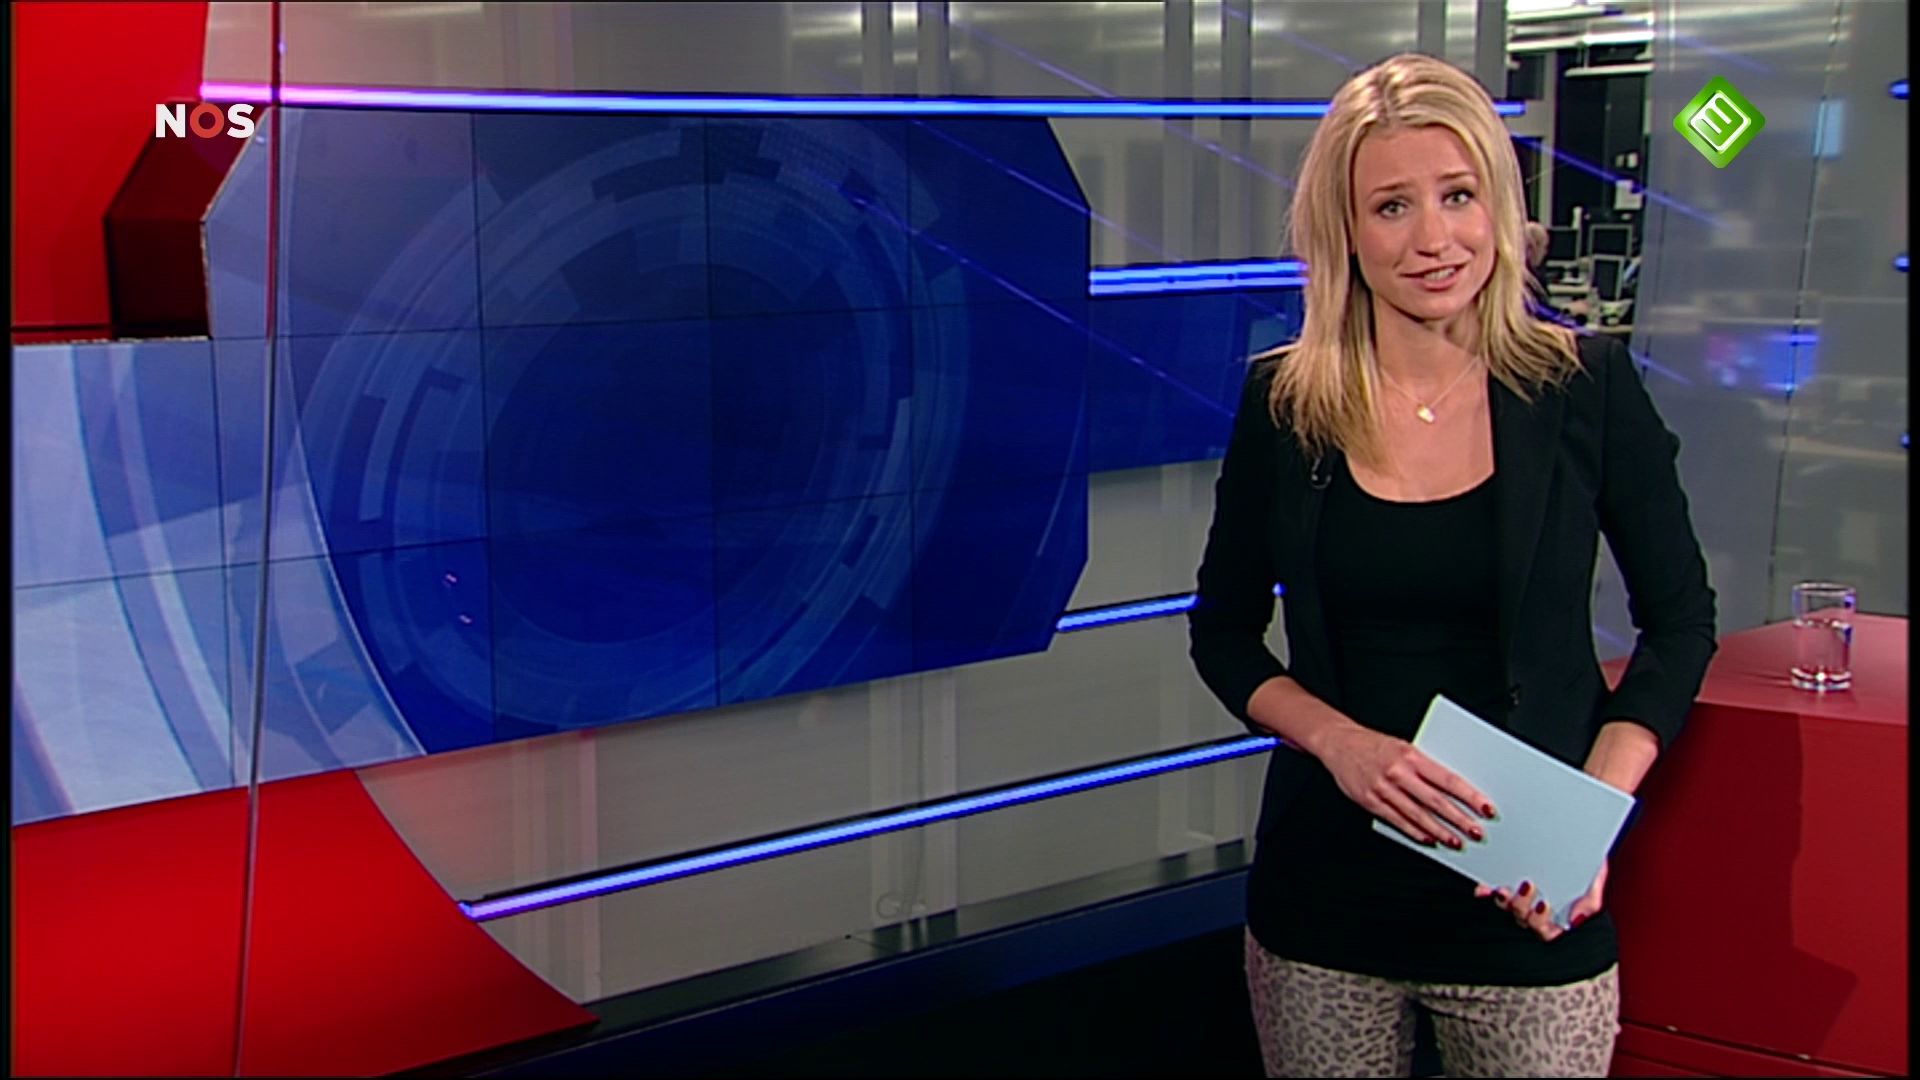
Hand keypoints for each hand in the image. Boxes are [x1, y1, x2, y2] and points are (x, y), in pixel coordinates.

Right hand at [1315, 725, 1496, 848]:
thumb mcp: (1404, 747)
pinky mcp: (1370, 802)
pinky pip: (1397, 821)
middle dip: (1459, 819)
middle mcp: (1398, 773)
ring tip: (1456, 842)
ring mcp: (1383, 789)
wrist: (1339, 743)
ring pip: (1418, 815)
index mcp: (1411, 756)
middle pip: (1436, 801)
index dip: (1470, 796)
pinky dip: (1415, 832)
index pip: (1448, 779)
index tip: (1486, 808)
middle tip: (1476, 832)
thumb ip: (1426, 767)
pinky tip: (1429, 840)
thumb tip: (1455, 789)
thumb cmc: (1375, 745)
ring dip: (1439, 831)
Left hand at [1474, 859, 1608, 941]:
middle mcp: (1534, 908)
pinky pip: (1490, 891)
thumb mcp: (1595, 880)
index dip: (1540, 923)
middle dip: (1522, 907)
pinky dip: (1485, 891)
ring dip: (1503, 901)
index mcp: (1556, 914)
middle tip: (1526, 887)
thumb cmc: (1586, 862)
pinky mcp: (1504, 879)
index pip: (1545, 930)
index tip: (1544, 905)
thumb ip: (1589, 903)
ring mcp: (1518, 895)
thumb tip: (1575, 921)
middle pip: (1523, 919)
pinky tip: (1483, 888)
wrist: (1577, 837)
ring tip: (1504, 889)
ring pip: (1506, 907)